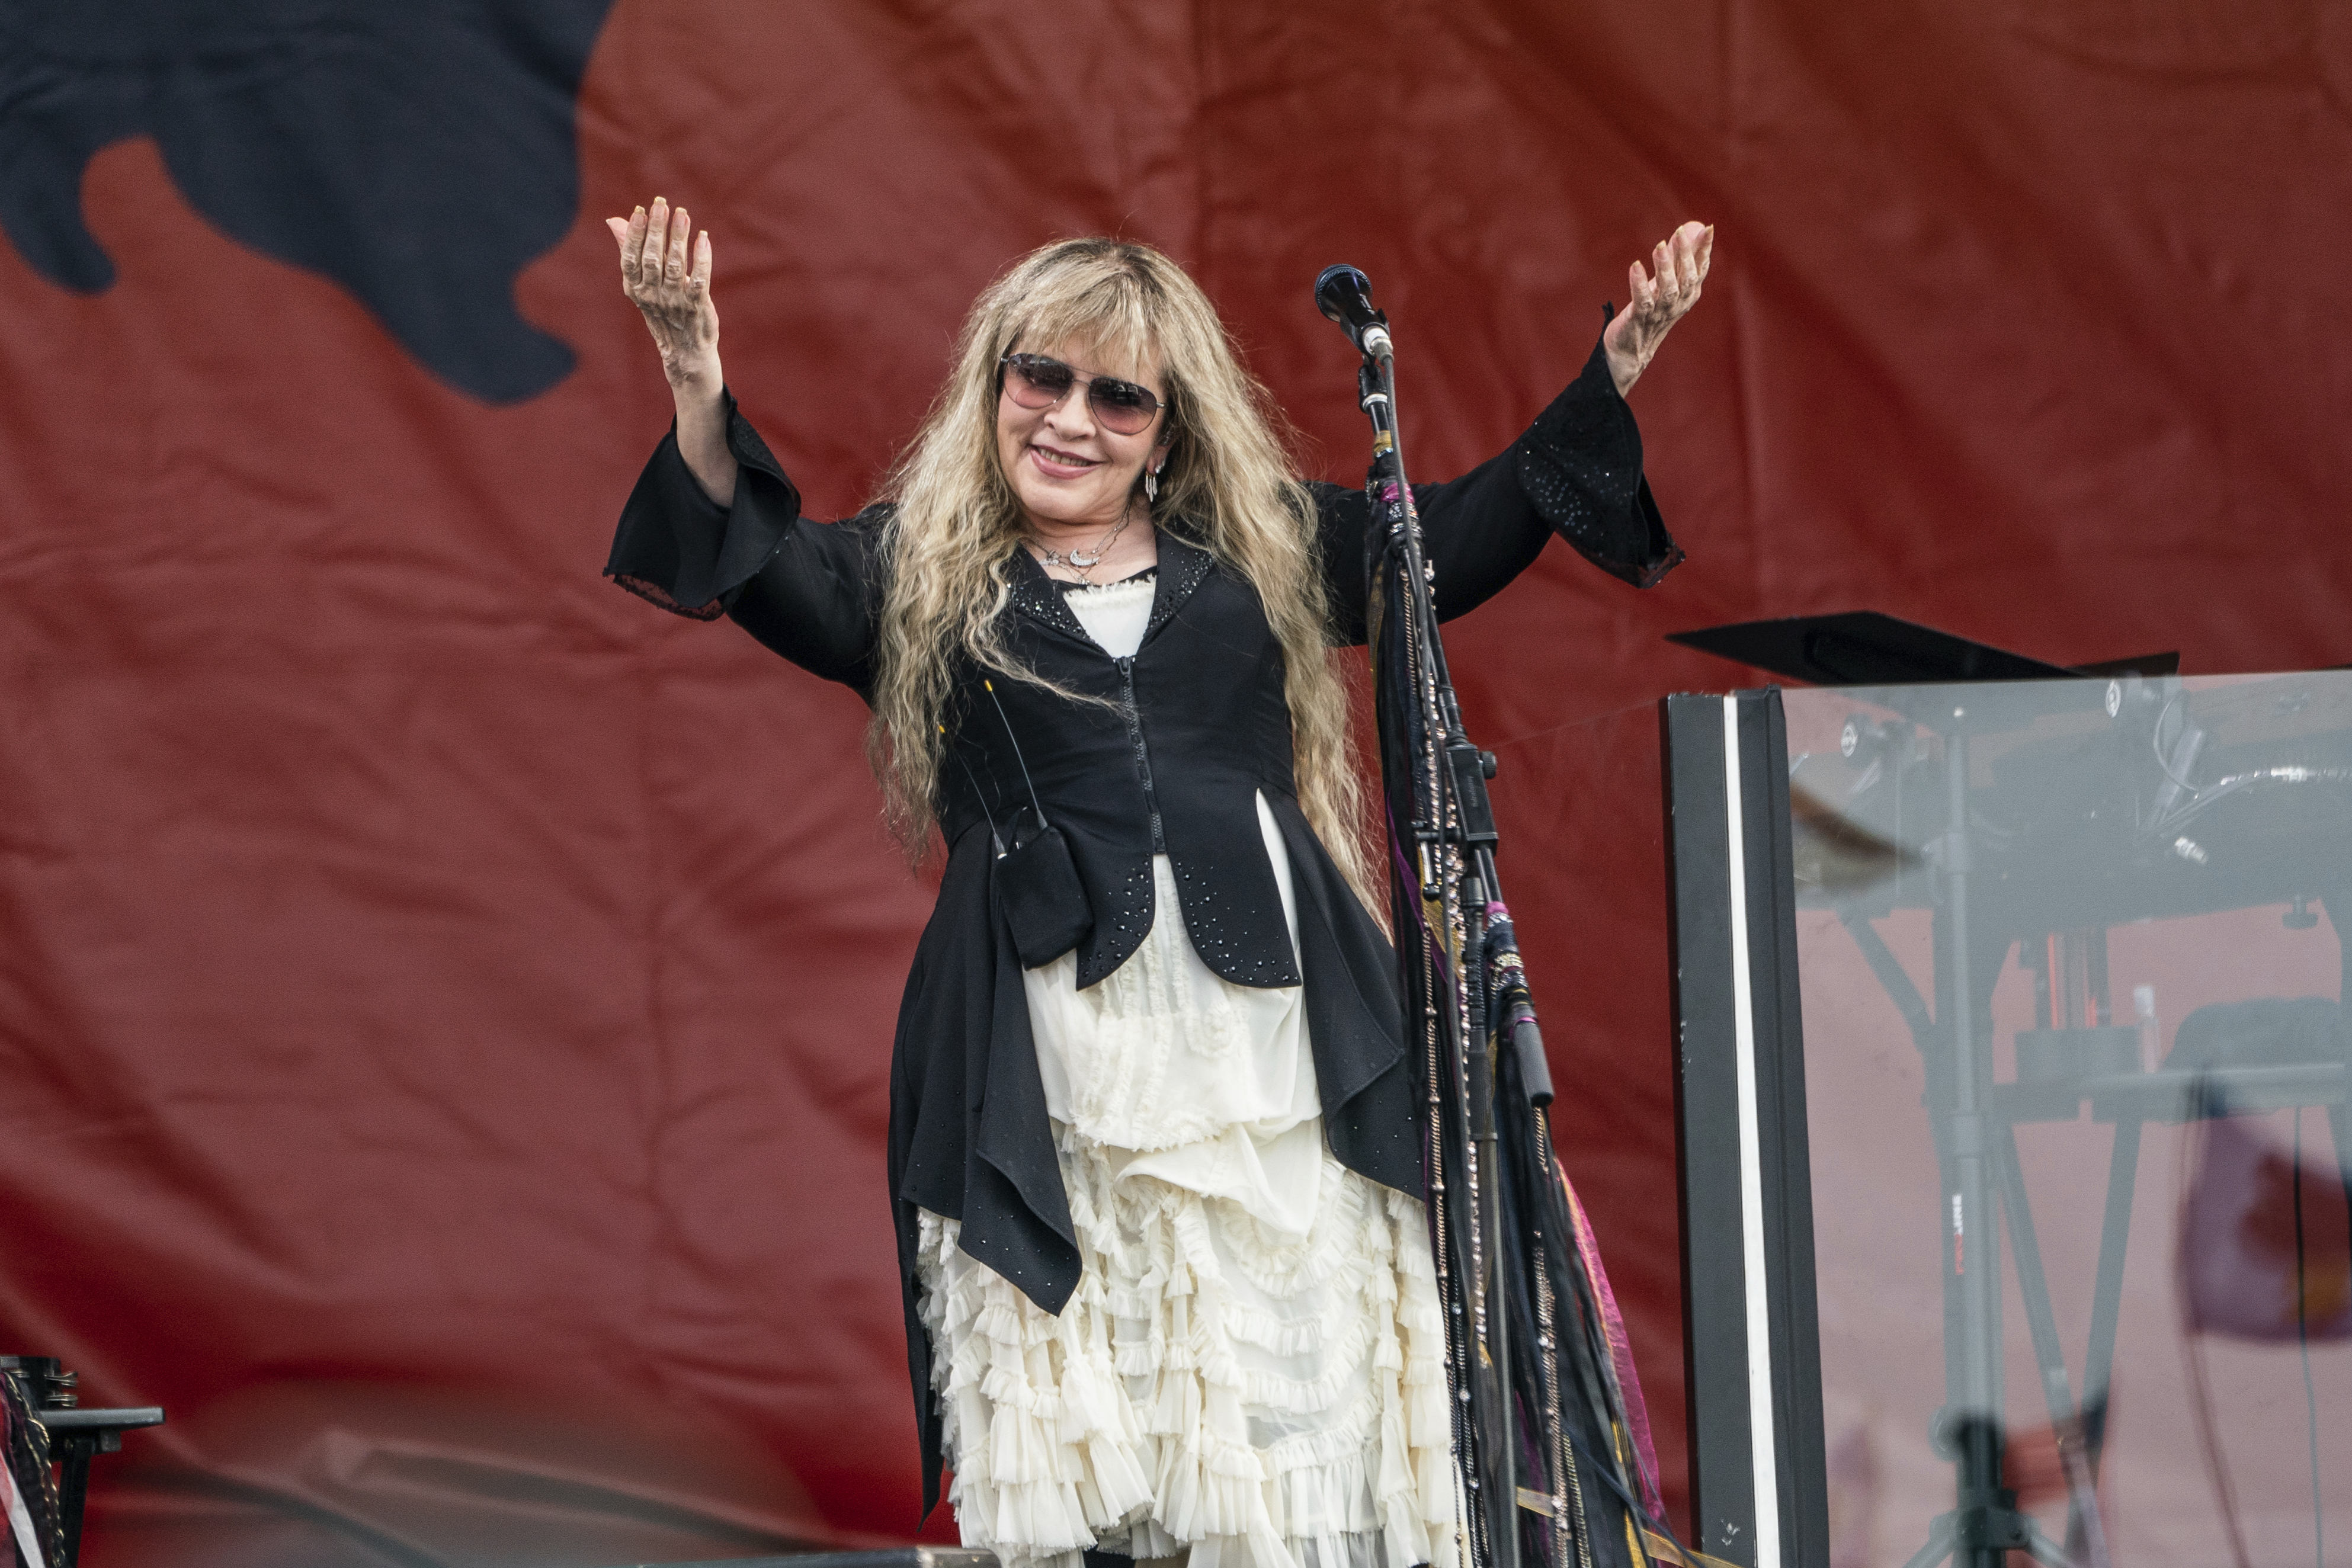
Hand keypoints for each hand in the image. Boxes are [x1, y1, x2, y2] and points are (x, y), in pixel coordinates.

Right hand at [605, 196, 719, 392]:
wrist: (685, 351)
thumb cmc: (663, 311)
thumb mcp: (642, 284)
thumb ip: (631, 251)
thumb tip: (614, 221)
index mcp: (635, 289)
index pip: (631, 257)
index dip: (635, 233)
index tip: (641, 210)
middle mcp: (652, 295)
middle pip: (652, 257)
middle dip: (657, 229)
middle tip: (662, 204)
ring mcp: (674, 302)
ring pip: (675, 265)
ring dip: (678, 238)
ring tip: (682, 214)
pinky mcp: (696, 306)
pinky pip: (699, 279)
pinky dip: (702, 258)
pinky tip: (703, 238)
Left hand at [1603, 220, 1711, 395]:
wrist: (1630, 350)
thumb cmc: (1651, 311)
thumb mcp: (1667, 282)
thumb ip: (1679, 257)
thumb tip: (1691, 227)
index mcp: (1688, 294)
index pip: (1700, 270)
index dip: (1704, 250)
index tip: (1708, 229)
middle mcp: (1678, 304)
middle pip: (1686, 278)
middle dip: (1685, 254)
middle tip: (1679, 232)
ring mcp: (1659, 314)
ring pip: (1667, 290)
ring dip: (1664, 267)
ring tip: (1659, 246)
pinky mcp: (1639, 320)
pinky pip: (1642, 301)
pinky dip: (1639, 283)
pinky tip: (1635, 265)